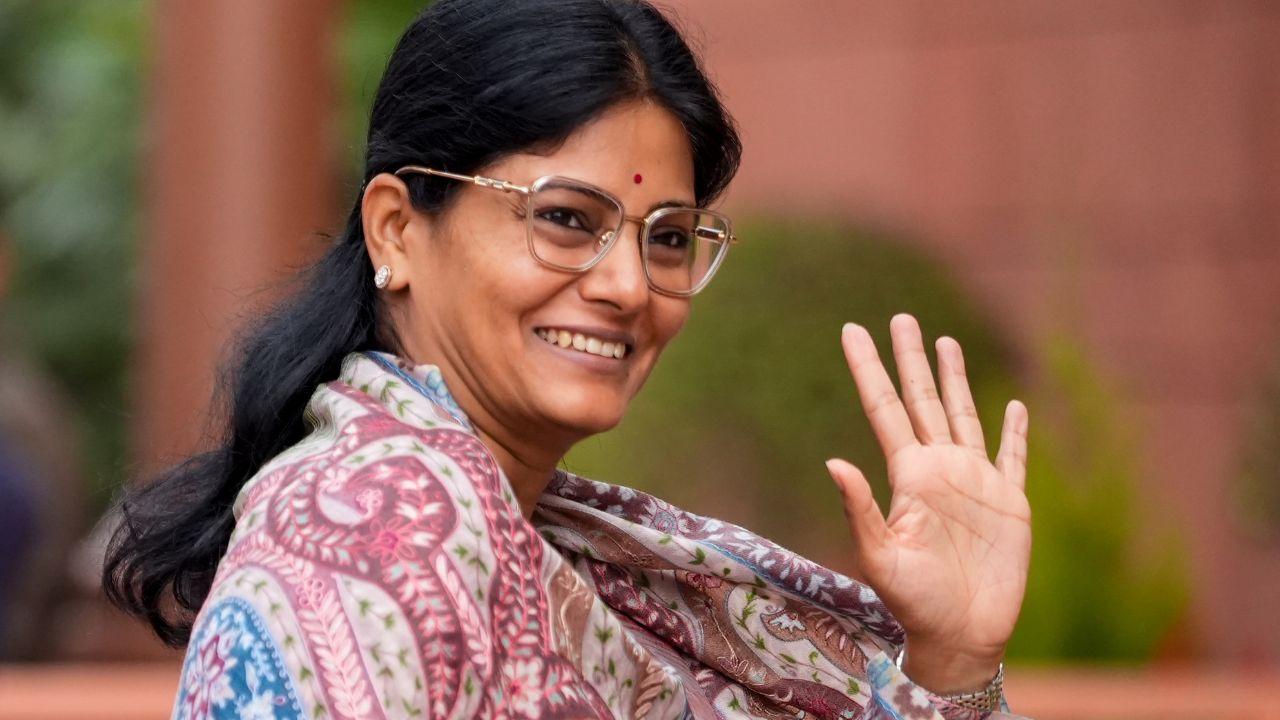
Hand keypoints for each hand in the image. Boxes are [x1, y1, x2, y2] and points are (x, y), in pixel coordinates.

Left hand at [825, 314, 1030, 694]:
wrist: (961, 635)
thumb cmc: (914, 603)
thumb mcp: (880, 557)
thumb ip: (861, 510)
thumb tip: (833, 461)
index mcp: (908, 475)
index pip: (884, 407)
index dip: (868, 368)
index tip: (850, 329)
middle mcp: (939, 469)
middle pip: (923, 399)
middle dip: (911, 359)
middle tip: (900, 317)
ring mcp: (975, 482)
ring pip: (964, 415)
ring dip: (955, 379)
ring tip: (944, 341)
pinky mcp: (1010, 502)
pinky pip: (1013, 457)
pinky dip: (1015, 431)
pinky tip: (1013, 405)